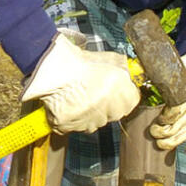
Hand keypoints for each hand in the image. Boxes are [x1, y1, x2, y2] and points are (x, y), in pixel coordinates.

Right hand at [21, 33, 140, 133]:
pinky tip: (67, 103)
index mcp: (122, 92)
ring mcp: (88, 121)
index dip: (122, 95)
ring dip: (89, 113)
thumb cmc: (81, 61)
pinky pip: (74, 126)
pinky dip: (71, 118)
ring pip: (94, 122)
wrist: (53, 65)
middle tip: (93, 92)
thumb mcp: (111, 59)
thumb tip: (130, 76)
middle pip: (114, 114)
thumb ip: (124, 71)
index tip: (113, 90)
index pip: (132, 102)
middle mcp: (108, 110)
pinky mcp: (69, 126)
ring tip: (78, 96)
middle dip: (107, 105)